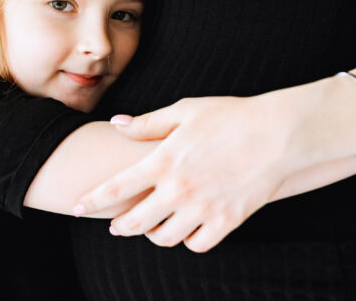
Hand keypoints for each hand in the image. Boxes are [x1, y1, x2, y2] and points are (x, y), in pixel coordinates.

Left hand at [73, 80, 355, 251]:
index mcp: (163, 160)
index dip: (92, 200)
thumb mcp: (185, 111)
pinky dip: (187, 240)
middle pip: (135, 222)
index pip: (116, 187)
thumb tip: (117, 124)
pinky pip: (197, 244)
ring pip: (164, 238)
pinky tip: (186, 228)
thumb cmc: (230, 117)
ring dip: (152, 234)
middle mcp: (178, 189)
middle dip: (119, 226)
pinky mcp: (226, 221)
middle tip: (115, 225)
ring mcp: (202, 208)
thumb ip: (148, 123)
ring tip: (152, 226)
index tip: (77, 207)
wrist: (278, 134)